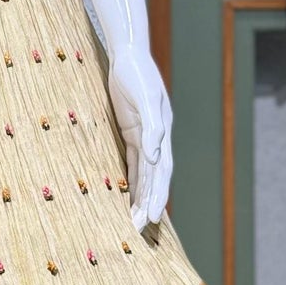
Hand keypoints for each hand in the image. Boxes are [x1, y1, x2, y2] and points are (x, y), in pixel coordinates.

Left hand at [108, 44, 172, 228]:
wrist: (128, 55)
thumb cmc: (138, 74)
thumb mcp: (147, 98)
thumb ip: (152, 127)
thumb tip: (156, 156)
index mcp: (162, 134)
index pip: (160, 172)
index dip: (156, 195)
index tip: (151, 218)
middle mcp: (156, 140)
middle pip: (153, 178)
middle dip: (147, 203)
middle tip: (138, 229)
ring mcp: (143, 137)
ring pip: (143, 174)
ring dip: (138, 196)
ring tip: (132, 220)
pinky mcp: (130, 132)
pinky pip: (131, 162)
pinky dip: (130, 180)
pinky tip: (124, 196)